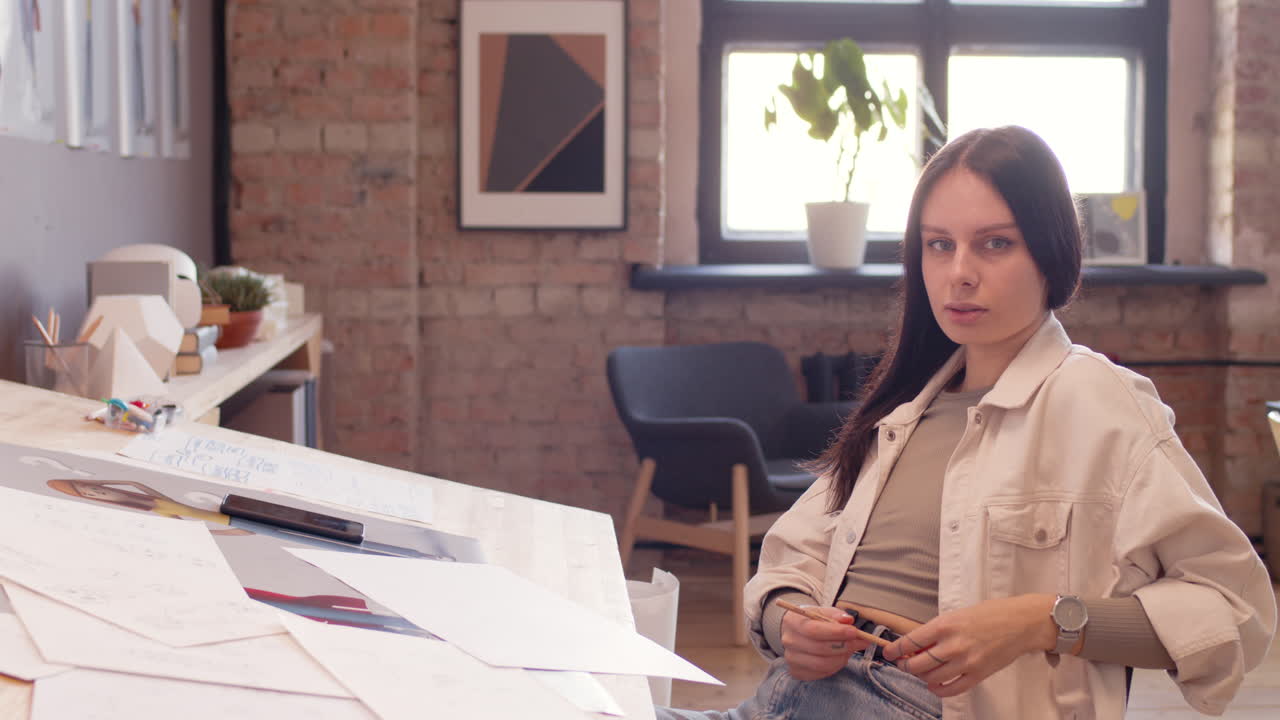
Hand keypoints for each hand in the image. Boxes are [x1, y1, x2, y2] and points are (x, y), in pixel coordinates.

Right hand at [780, 605, 869, 680]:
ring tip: (849, 649)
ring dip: (842, 657)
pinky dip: (835, 666)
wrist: (796, 632)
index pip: (814, 630)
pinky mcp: (797, 672)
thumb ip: (835, 615)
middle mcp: (789, 641)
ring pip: (822, 664)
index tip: (854, 631)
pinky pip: (821, 673)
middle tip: (858, 641)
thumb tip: (848, 620)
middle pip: (819, 648)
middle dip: (843, 645)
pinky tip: (839, 657)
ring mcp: (791, 659)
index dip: (836, 632)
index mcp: (792, 621)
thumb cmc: (811, 621)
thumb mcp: (822, 612)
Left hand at [882, 594, 1056, 696]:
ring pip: (932, 678)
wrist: (1020, 622)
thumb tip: (916, 644)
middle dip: (906, 666)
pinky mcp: (978, 674)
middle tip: (903, 664)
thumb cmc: (990, 614)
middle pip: (918, 664)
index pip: (911, 641)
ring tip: (920, 672)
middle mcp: (953, 644)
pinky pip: (952, 689)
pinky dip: (939, 690)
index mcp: (945, 625)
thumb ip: (937, 630)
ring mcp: (966, 661)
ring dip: (921, 677)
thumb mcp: (957, 615)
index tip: (888, 652)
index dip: (895, 650)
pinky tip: (935, 685)